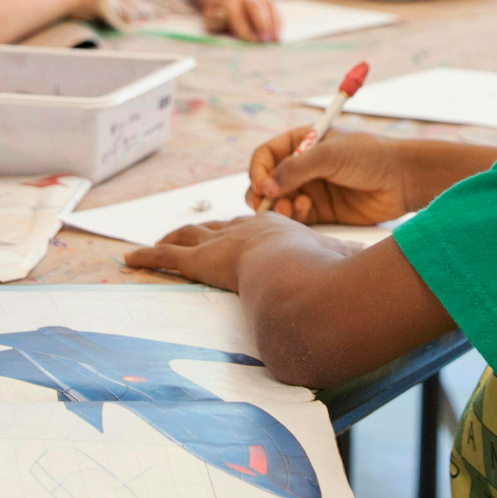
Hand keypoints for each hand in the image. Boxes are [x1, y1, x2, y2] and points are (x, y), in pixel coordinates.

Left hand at [125, 212, 329, 290]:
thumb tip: (366, 257)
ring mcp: (220, 243)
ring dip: (170, 240)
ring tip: (154, 245)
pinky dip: (147, 257)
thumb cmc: (320, 269)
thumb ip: (345, 259)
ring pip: (187, 237)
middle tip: (190, 233)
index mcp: (276, 229)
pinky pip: (167, 257)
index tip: (236, 232)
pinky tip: (130, 259)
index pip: (252, 227)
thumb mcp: (337, 260)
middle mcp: (244, 229)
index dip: (241, 229)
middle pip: (216, 226)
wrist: (295, 271)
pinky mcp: (199, 262)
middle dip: (202, 230)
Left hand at [203, 0, 280, 42]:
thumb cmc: (220, 11)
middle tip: (264, 40)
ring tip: (276, 40)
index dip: (244, 28)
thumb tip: (223, 16)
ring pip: (269, 6)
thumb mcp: (211, 15)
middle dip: (261, 23)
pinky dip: (279, 22)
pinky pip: (276, 9)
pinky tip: (279, 36)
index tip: (250, 41)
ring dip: (274, 23)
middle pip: (256, 7)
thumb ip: (215, 19)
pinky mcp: (268, 0)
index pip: (237, 14)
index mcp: (229, 1)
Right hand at [247, 128, 412, 225]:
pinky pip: (296, 217)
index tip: (260, 185)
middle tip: (265, 204)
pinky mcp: (322, 212)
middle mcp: (303, 166)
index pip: (266, 155)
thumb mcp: (330, 155)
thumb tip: (264, 186)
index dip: (258, 170)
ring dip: (278, 207)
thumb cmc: (370, 156)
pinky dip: (293, 216)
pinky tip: (304, 211)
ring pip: (279, 202)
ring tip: (291, 207)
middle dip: (262, 194)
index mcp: (302, 142)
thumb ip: (296, 168)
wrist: (404, 180)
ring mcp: (312, 189)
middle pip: (267, 181)